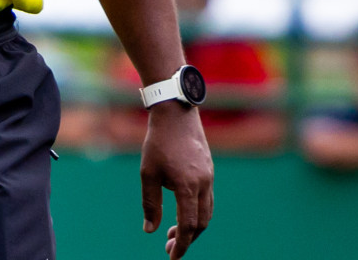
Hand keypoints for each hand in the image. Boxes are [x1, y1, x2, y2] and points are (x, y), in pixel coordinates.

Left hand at [140, 102, 212, 257]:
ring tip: (173, 233)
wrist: (175, 112)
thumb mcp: (147, 173)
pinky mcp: (209, 171)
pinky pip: (207, 199)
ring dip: (192, 227)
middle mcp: (204, 184)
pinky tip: (182, 212)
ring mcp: (209, 177)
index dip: (181, 245)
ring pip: (206, 212)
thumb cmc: (157, 142)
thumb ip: (150, 203)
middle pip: (201, 223)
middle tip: (169, 247)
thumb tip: (150, 230)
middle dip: (187, 239)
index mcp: (187, 186)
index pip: (188, 225)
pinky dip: (197, 212)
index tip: (172, 257)